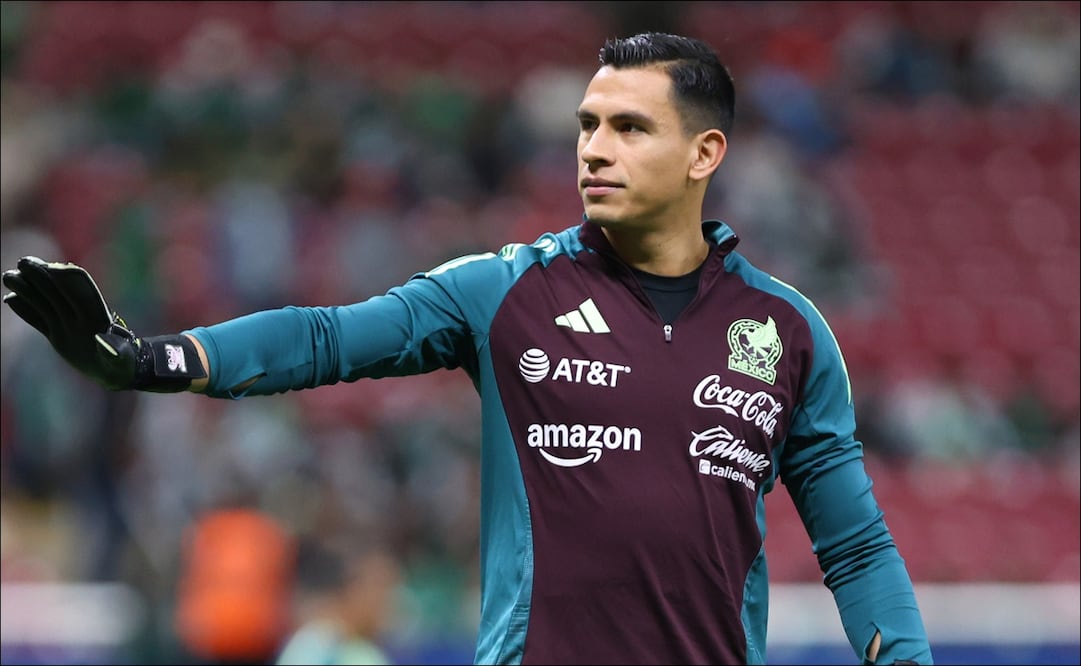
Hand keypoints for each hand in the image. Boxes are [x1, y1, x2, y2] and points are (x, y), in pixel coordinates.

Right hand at [3, 256, 139, 389]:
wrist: (115, 372)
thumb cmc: (123, 365)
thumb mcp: (121, 359)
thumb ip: (113, 350)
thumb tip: (103, 341)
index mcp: (97, 315)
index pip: (82, 288)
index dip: (69, 277)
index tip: (52, 268)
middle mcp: (81, 317)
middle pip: (60, 290)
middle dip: (43, 276)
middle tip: (23, 263)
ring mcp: (68, 325)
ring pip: (46, 302)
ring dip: (29, 289)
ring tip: (9, 276)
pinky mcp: (58, 336)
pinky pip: (39, 320)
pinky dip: (26, 311)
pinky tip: (11, 300)